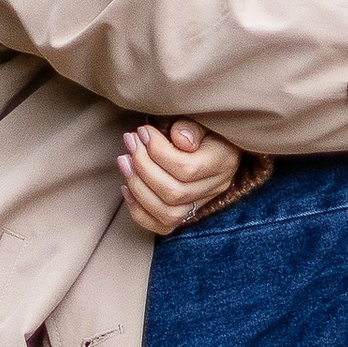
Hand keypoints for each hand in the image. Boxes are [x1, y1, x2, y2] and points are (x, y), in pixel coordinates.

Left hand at [118, 118, 244, 235]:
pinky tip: (127, 187)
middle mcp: (214, 188)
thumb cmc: (203, 128)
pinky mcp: (186, 215)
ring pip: (167, 213)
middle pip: (174, 193)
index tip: (142, 131)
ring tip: (124, 161)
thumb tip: (179, 137)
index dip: (158, 151)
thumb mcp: (202, 120)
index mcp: (222, 162)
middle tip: (130, 142)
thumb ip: (191, 127)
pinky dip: (139, 210)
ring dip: (138, 187)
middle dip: (143, 166)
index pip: (187, 168)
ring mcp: (201, 205)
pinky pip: (162, 226)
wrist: (215, 143)